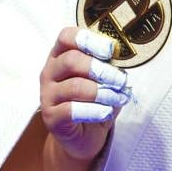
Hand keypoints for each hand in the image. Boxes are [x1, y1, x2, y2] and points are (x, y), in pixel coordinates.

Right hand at [39, 26, 130, 161]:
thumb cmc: (96, 98)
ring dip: (102, 92)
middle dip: (101, 70)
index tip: (110, 51)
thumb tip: (124, 56)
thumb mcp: (104, 78)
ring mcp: (47, 94)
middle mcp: (50, 72)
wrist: (85, 134)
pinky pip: (71, 110)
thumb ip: (109, 64)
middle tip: (121, 80)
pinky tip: (107, 112)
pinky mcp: (50, 116)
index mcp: (61, 54)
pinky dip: (94, 110)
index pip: (67, 36)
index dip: (89, 40)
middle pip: (71, 60)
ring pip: (74, 86)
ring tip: (118, 97)